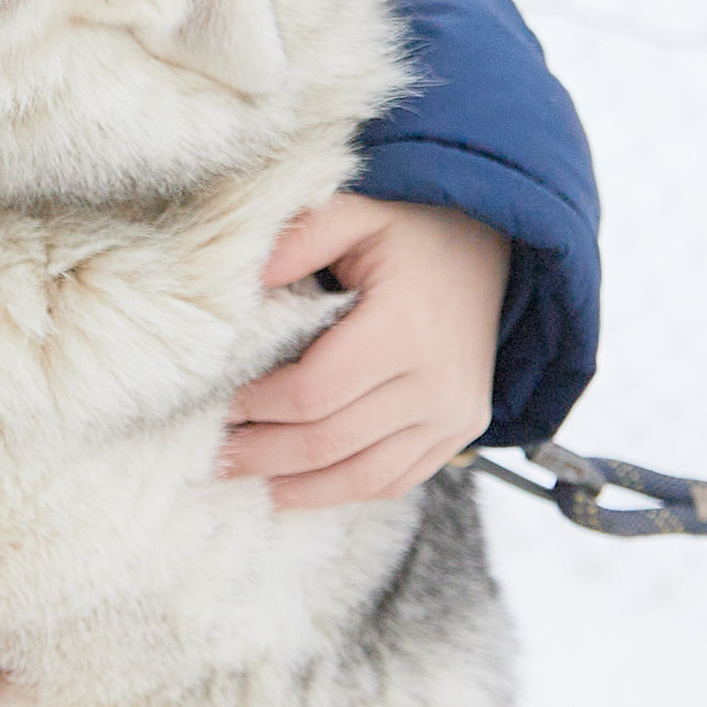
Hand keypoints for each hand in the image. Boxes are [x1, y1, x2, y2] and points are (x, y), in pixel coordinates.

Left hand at [221, 193, 508, 509]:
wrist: (492, 251)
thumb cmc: (413, 233)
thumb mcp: (358, 215)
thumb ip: (302, 237)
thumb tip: (245, 279)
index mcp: (405, 327)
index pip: (313, 391)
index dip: (257, 405)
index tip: (218, 402)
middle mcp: (437, 381)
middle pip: (329, 441)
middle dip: (263, 453)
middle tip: (215, 455)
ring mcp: (453, 414)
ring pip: (360, 475)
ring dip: (296, 486)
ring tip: (247, 479)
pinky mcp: (460, 432)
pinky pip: (394, 481)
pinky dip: (340, 491)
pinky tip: (297, 487)